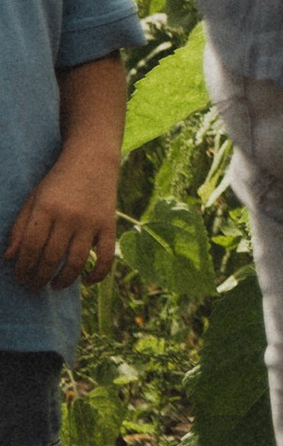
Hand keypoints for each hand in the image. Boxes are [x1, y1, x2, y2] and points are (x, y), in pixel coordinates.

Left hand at [5, 152, 117, 291]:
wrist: (93, 158)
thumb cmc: (57, 182)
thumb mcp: (34, 199)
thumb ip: (20, 228)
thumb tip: (9, 259)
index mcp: (46, 209)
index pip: (30, 248)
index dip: (22, 268)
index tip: (20, 279)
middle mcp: (69, 216)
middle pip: (51, 258)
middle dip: (39, 279)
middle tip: (34, 287)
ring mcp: (91, 221)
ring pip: (76, 261)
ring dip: (63, 280)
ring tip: (55, 286)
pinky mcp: (109, 223)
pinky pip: (106, 255)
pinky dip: (98, 273)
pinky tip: (87, 281)